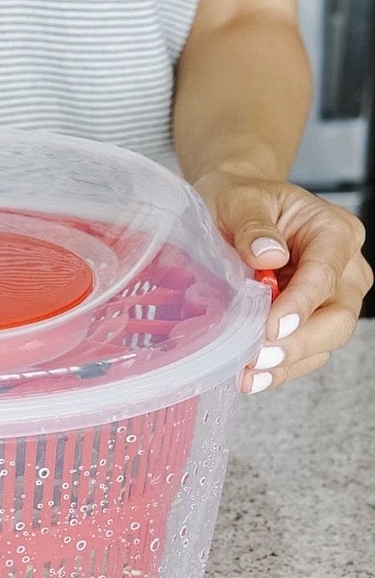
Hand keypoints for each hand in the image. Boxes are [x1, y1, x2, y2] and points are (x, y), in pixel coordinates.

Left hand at [195, 170, 372, 392]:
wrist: (233, 210)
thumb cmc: (239, 200)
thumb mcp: (240, 200)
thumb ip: (253, 226)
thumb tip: (268, 255)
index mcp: (333, 232)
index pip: (325, 275)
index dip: (300, 305)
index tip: (270, 328)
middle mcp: (344, 268)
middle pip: (338, 317)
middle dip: (299, 343)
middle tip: (258, 358)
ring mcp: (331, 298)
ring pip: (324, 341)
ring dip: (286, 363)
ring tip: (246, 374)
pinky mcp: (309, 320)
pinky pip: (304, 351)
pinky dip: (279, 368)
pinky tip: (249, 377)